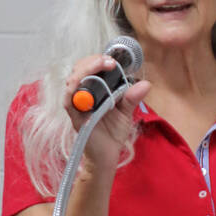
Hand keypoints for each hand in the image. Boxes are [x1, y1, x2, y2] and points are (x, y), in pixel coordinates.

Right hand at [63, 55, 150, 172]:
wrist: (107, 155)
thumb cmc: (113, 133)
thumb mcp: (126, 113)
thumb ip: (132, 98)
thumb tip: (146, 84)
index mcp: (95, 90)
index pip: (91, 67)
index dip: (99, 60)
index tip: (113, 61)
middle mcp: (84, 94)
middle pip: (79, 68)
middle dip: (93, 61)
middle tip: (109, 62)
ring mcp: (77, 104)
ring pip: (73, 79)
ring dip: (86, 69)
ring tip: (102, 65)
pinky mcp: (74, 116)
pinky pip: (70, 100)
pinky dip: (75, 90)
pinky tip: (85, 83)